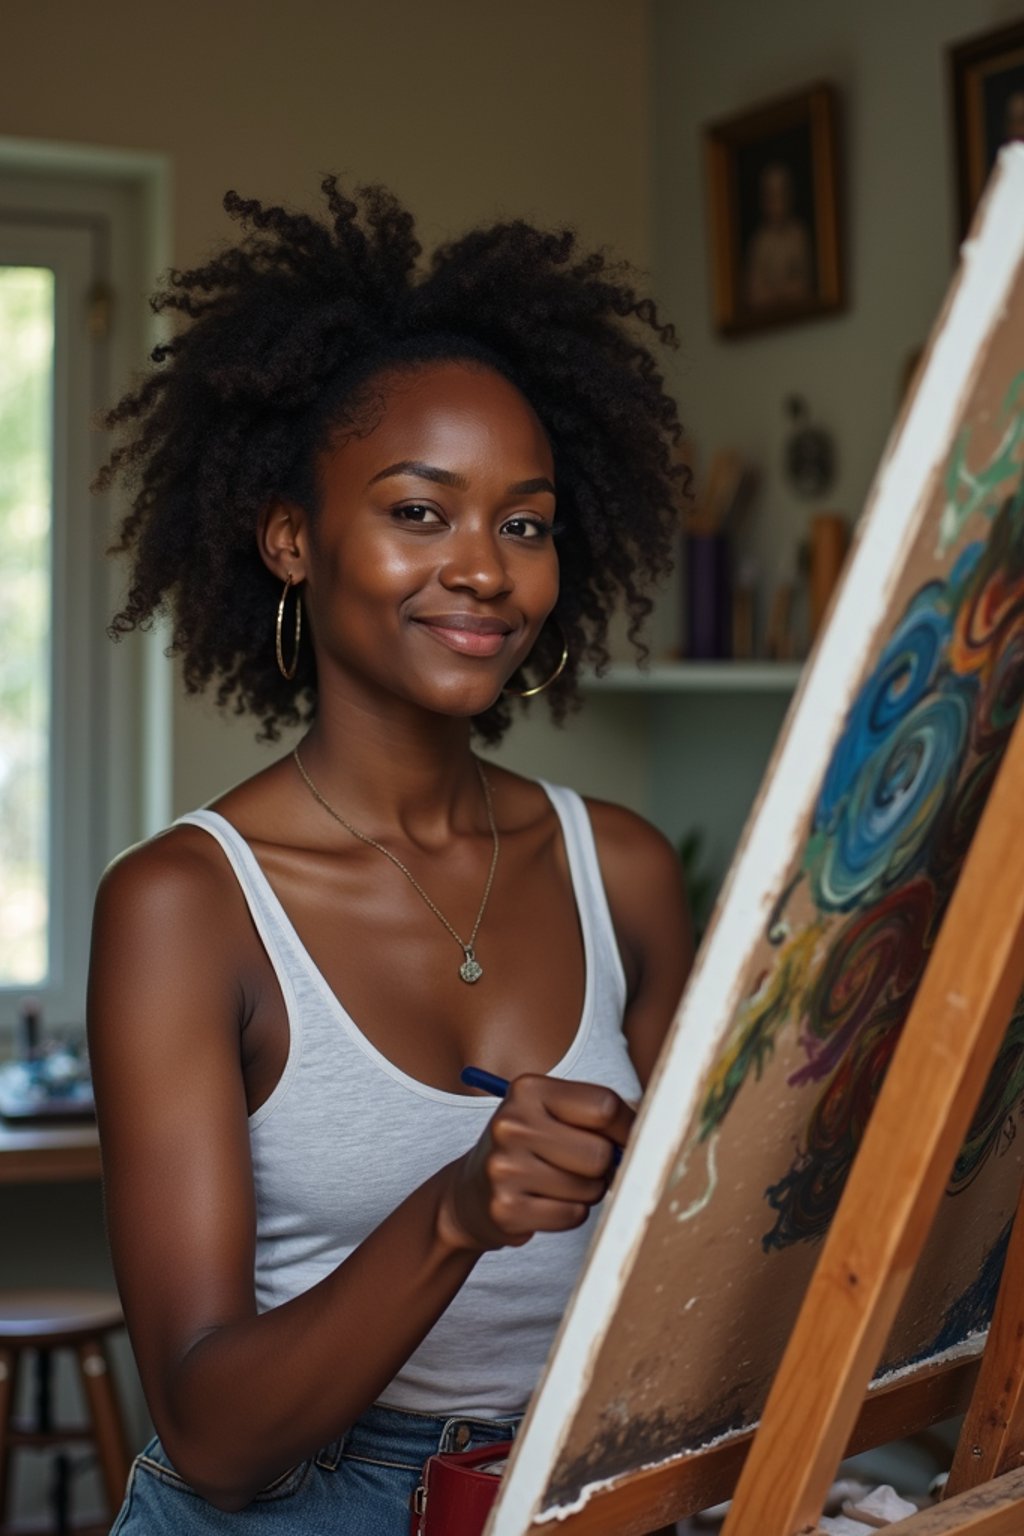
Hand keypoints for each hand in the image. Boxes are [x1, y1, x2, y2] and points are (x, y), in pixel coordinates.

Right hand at [440, 1075, 634, 1252]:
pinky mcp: (505, 1208)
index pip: (605, 1106)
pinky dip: (570, 1214)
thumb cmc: (529, 1148)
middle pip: (601, 1153)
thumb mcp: (553, 1115)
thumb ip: (600, 1115)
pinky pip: (573, 1216)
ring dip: (587, 1193)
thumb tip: (656, 1129)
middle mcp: (511, 1123)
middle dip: (604, 1167)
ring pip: (590, 1188)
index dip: (629, 1128)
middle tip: (581, 1167)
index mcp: (528, 1089)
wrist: (471, 1193)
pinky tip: (545, 1203)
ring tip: (558, 1184)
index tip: (629, 1140)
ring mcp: (504, 1167)